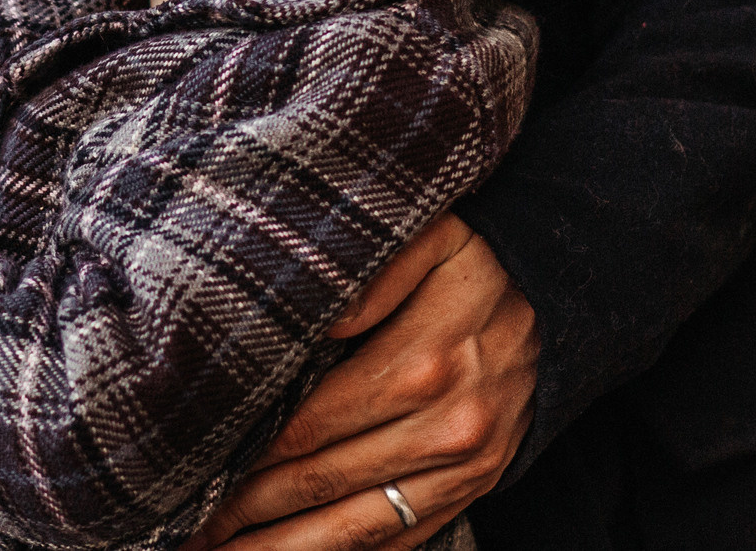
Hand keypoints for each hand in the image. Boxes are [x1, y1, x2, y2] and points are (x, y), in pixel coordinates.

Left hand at [184, 215, 535, 550]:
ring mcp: (466, 467)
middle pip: (325, 486)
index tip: (193, 481)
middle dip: (250, 517)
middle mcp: (446, 428)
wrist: (565, 293)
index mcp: (420, 365)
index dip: (247, 462)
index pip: (310, 429)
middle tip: (190, 535)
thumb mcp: (432, 235)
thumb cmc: (478, 258)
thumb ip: (371, 271)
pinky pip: (405, 539)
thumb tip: (312, 318)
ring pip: (361, 528)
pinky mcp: (478, 486)